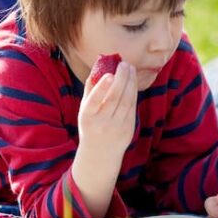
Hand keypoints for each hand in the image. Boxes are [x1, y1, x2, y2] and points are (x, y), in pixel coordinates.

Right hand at [71, 61, 137, 217]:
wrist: (100, 154)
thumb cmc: (90, 125)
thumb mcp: (84, 109)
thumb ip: (91, 87)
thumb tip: (100, 62)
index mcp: (87, 118)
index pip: (94, 102)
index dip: (102, 88)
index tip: (109, 75)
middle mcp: (102, 123)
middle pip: (115, 99)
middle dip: (121, 79)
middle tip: (124, 64)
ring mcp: (117, 127)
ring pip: (127, 101)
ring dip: (130, 82)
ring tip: (130, 68)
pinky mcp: (129, 129)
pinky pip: (132, 107)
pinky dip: (133, 92)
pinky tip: (133, 80)